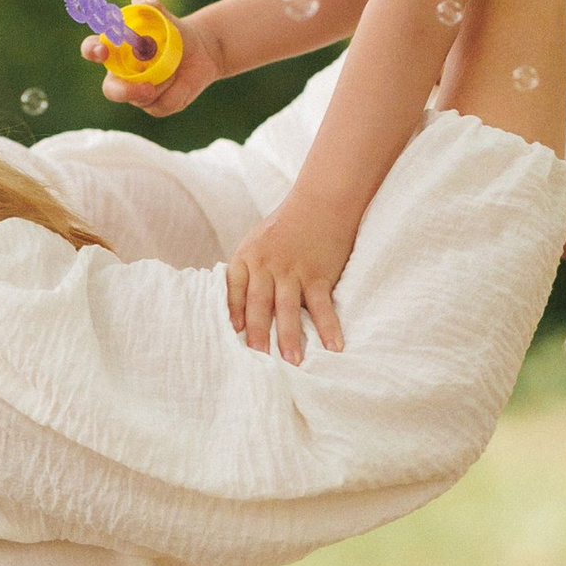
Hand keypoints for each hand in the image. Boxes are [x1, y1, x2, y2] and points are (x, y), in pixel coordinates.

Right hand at [85, 9, 220, 114]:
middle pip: (112, 90)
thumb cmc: (173, 31)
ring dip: (164, 81)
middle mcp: (120, 74)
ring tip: (176, 66)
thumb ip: (151, 4)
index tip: (101, 50)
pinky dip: (177, 91)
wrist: (199, 50)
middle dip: (125, 91)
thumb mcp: (164, 15)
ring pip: (143, 97)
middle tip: (148, 87)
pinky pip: (162, 104)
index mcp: (114, 49)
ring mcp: (135, 93)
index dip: (92, 50)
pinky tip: (182, 80)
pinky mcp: (154, 105)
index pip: (92, 50)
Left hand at [226, 197, 353, 363]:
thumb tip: (235, 312)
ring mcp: (294, 270)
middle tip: (257, 359)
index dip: (233, 311)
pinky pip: (322, 305)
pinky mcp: (318, 274)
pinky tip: (333, 346)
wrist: (320, 202)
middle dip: (258, 333)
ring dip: (290, 336)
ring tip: (292, 362)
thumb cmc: (284, 227)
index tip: (232, 333)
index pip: (234, 289)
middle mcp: (267, 265)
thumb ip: (246, 274)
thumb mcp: (256, 243)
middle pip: (259, 303)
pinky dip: (328, 326)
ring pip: (288, 308)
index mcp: (247, 258)